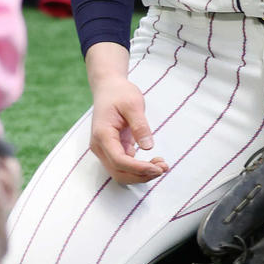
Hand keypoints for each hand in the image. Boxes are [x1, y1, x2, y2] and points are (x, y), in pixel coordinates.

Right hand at [85, 44, 167, 184]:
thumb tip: (148, 147)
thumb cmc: (119, 93)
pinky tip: (155, 162)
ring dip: (141, 174)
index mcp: (102, 134)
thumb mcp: (133, 104)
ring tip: (162, 166)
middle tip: (163, 168)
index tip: (157, 168)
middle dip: (141, 175)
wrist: (108, 87)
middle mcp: (100, 146)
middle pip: (119, 172)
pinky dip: (140, 168)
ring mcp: (104, 149)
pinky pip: (125, 166)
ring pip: (121, 172)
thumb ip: (140, 126)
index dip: (138, 168)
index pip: (119, 160)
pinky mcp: (112, 150)